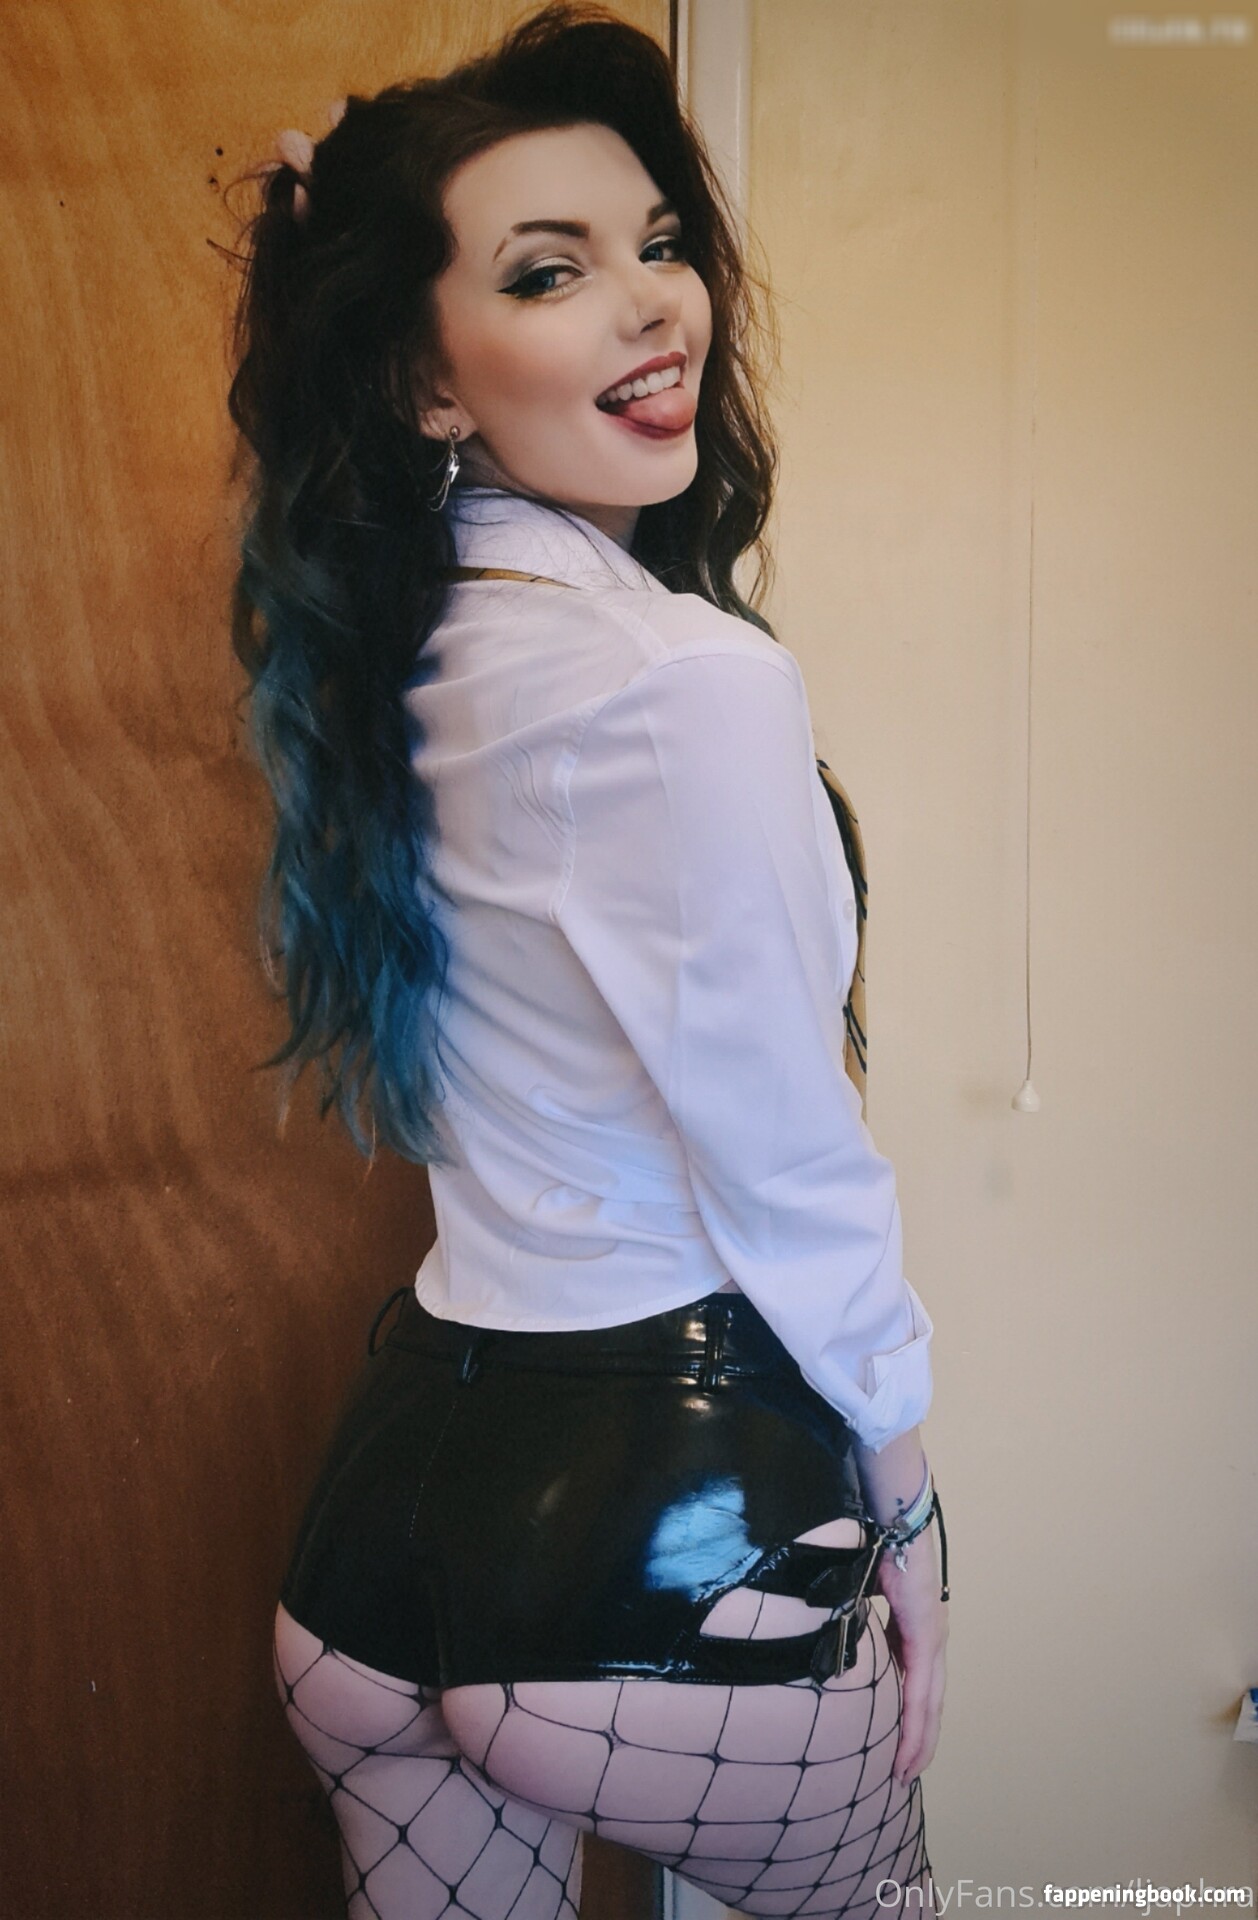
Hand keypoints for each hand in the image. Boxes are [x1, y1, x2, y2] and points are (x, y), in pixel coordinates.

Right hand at [873, 1520, 947, 1787]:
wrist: (889, 1509)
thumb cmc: (872, 1539)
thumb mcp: (858, 1589)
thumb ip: (849, 1614)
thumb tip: (821, 1632)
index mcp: (914, 1625)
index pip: (915, 1683)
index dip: (908, 1719)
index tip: (896, 1749)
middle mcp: (930, 1636)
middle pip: (928, 1703)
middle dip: (916, 1743)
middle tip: (902, 1776)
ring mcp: (932, 1635)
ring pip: (928, 1702)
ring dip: (917, 1741)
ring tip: (904, 1772)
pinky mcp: (926, 1631)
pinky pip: (921, 1688)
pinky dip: (917, 1721)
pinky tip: (910, 1745)